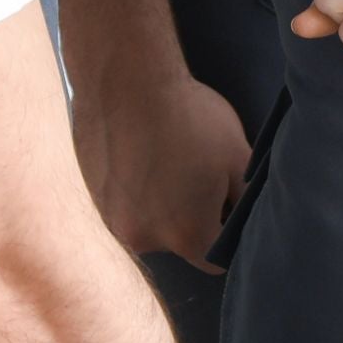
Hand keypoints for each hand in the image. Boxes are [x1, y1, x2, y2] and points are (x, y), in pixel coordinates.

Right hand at [72, 63, 247, 266]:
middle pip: (180, 242)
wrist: (126, 83)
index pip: (215, 259)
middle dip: (194, 218)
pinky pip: (123, 206)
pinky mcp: (91, 199)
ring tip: (168, 162)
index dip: (227, 236)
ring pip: (149, 223)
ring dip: (161, 204)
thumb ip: (246, 201)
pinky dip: (135, 191)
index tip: (229, 210)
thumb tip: (251, 223)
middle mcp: (144, 238)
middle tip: (198, 175)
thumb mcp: (238, 158)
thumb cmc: (190, 118)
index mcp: (185, 235)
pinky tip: (143, 158)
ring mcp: (111, 220)